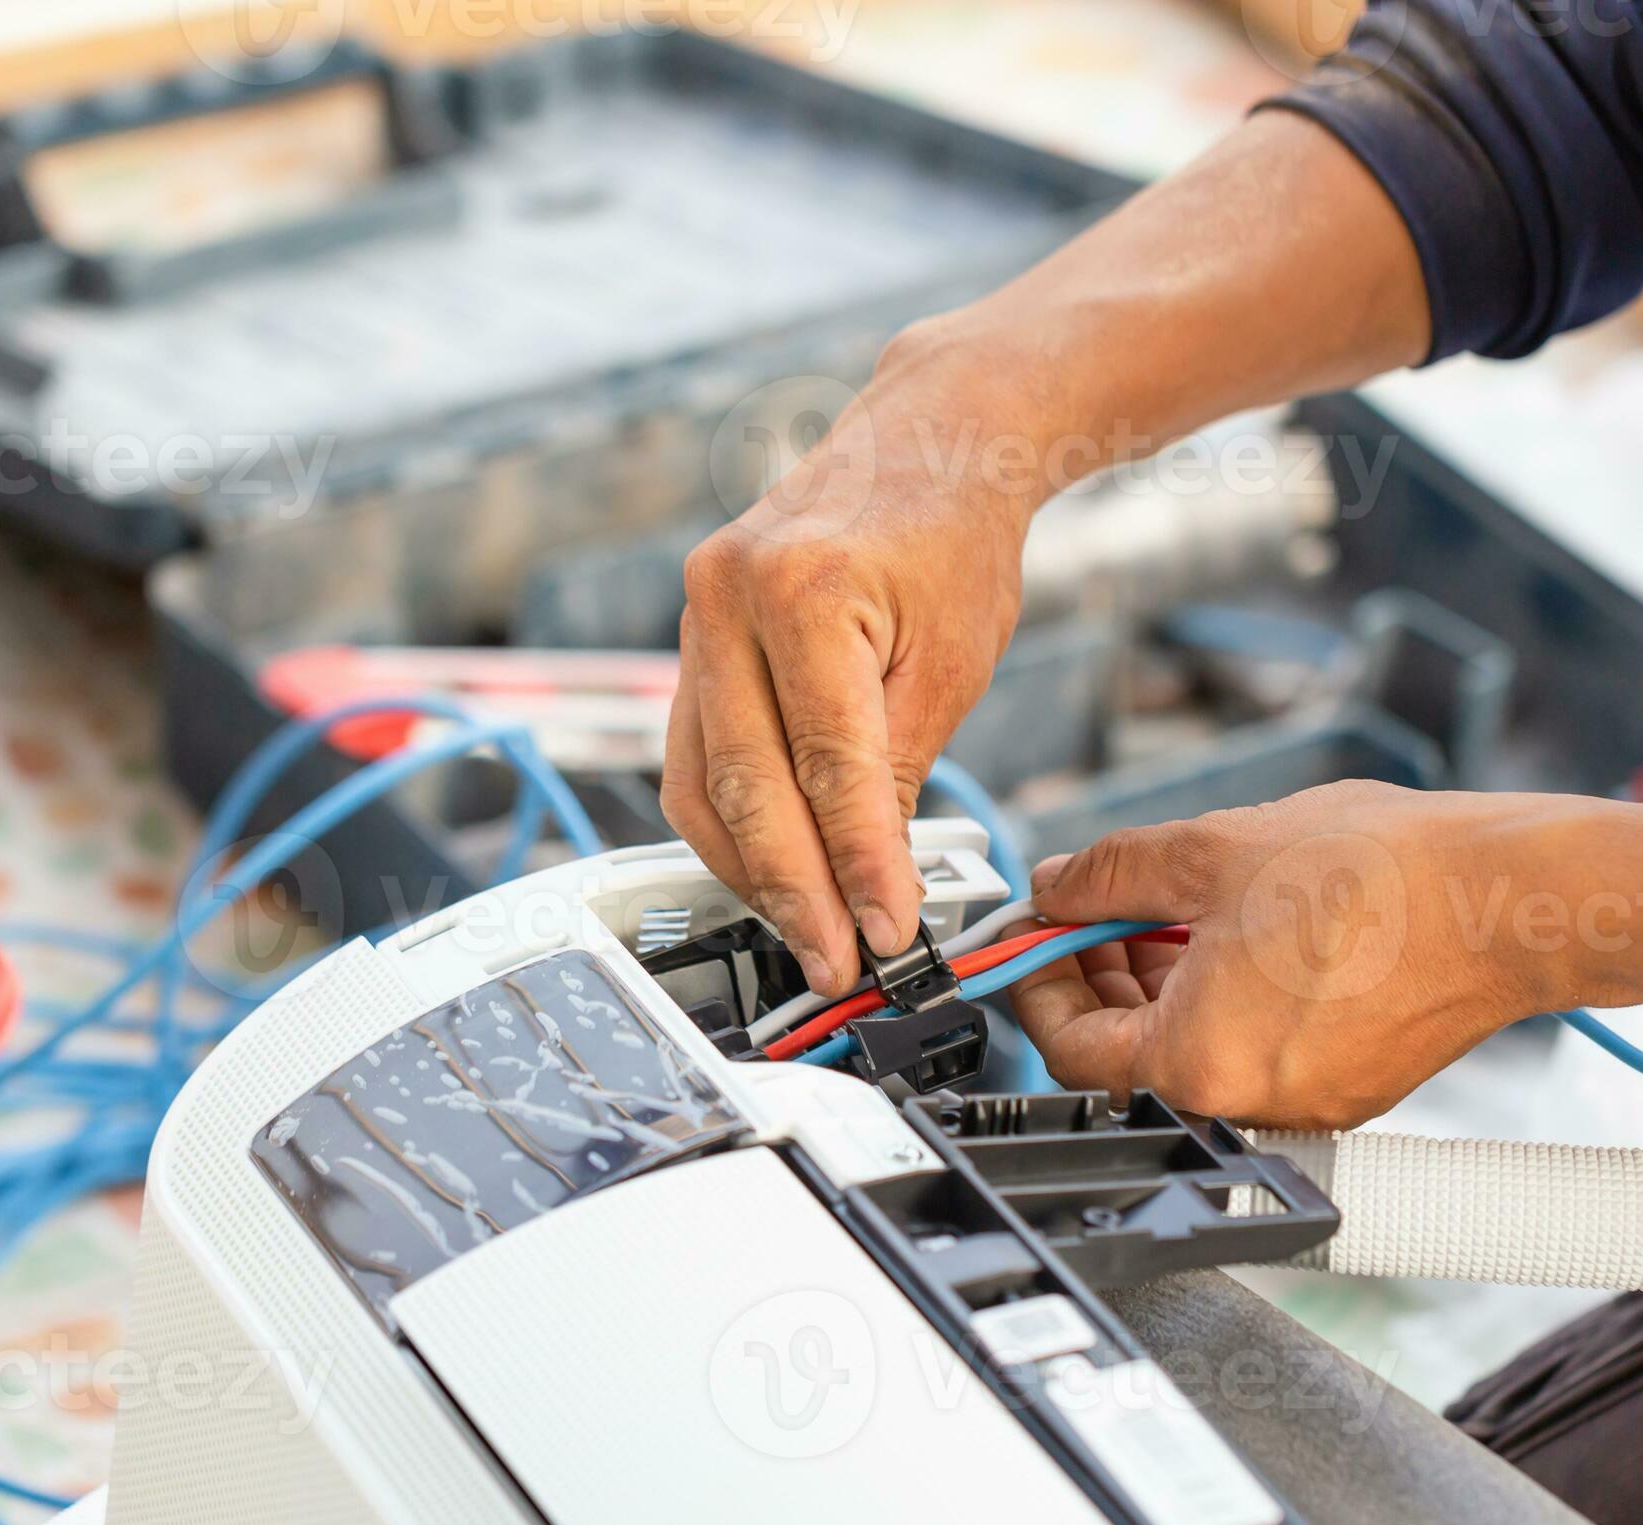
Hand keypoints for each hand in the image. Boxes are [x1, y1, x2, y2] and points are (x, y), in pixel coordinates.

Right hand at [663, 337, 1036, 997]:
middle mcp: (725, 596)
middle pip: (745, 785)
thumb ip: (898, 772)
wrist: (923, 442)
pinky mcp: (691, 641)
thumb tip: (871, 889)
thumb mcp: (950, 662)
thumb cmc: (950, 537)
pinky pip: (695, 759)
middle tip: (839, 964)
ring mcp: (694, 617)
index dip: (855, 866)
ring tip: (811, 935)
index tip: (886, 936)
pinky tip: (775, 874)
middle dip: (794, 893)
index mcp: (800, 588)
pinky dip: (733, 826)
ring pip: (701, 784)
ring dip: (751, 873)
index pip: (825, 765)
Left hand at [1004, 784, 1551, 1128]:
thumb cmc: (1380, 879)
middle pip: (1131, 1056)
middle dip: (1104, 976)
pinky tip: (1244, 932)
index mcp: (1195, 1066)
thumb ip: (1108, 874)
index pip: (1069, 1047)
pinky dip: (1231, 999)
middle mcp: (1247, 1106)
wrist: (1506, 899)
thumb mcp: (1207, 850)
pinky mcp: (1352, 1088)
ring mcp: (1306, 1105)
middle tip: (1102, 909)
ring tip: (1180, 907)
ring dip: (1168, 983)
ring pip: (1198, 1051)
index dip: (1040, 980)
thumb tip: (1057, 886)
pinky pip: (1260, 1051)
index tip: (1038, 936)